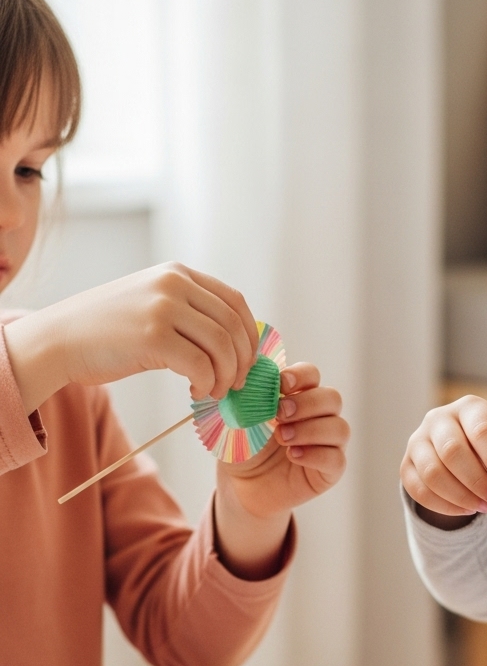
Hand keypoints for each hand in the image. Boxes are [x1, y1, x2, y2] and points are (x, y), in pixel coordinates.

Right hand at [4, 263, 258, 409]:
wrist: (58, 339)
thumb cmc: (105, 332)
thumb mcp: (150, 304)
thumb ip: (187, 313)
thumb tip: (231, 345)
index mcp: (177, 274)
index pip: (235, 302)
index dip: (250, 336)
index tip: (246, 362)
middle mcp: (173, 284)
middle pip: (233, 325)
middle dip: (242, 361)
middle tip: (236, 385)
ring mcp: (163, 308)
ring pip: (222, 347)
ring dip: (226, 376)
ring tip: (214, 391)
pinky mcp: (153, 336)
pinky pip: (200, 365)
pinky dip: (206, 384)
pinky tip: (196, 392)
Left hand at [213, 362, 347, 578]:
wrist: (241, 487)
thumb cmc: (243, 448)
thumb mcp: (240, 418)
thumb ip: (248, 395)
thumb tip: (250, 369)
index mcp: (299, 397)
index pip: (312, 375)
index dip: (301, 376)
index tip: (281, 384)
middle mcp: (319, 417)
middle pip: (332, 398)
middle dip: (307, 403)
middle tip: (280, 413)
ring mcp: (328, 444)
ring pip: (340, 428)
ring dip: (311, 429)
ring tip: (282, 437)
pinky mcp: (330, 471)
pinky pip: (336, 458)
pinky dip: (316, 455)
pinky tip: (293, 455)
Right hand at [401, 395, 486, 526]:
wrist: (457, 450)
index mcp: (470, 407)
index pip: (481, 430)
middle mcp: (438, 418)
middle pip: (452, 451)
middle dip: (477, 482)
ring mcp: (417, 441)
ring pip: (433, 473)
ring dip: (461, 496)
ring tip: (483, 507)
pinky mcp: (406, 464)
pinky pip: (419, 490)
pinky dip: (445, 505)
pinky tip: (466, 509)